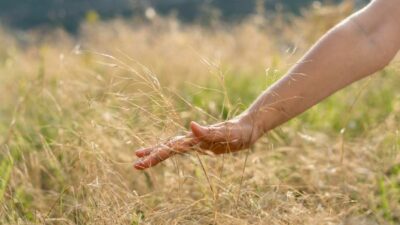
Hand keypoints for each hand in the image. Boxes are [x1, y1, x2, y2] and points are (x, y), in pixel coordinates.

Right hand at [134, 115, 262, 169]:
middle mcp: (194, 138)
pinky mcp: (202, 144)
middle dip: (152, 155)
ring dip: (157, 152)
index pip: (171, 148)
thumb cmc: (241, 131)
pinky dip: (171, 151)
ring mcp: (197, 141)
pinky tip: (165, 153)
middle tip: (135, 165)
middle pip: (168, 147)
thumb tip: (191, 125)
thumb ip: (210, 131)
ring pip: (173, 147)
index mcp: (196, 138)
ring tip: (141, 156)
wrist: (249, 127)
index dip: (156, 154)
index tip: (140, 161)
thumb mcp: (228, 133)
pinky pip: (182, 150)